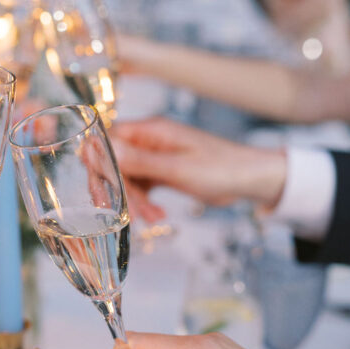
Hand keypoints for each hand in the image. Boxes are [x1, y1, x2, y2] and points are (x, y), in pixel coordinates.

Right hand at [110, 116, 286, 218]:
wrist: (251, 179)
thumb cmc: (221, 168)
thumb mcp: (177, 168)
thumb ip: (138, 160)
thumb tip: (101, 148)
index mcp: (151, 130)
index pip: (108, 138)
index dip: (98, 162)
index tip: (98, 188)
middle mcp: (149, 140)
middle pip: (113, 161)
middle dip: (115, 188)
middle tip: (119, 213)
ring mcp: (155, 156)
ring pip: (126, 178)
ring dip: (133, 200)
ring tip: (152, 218)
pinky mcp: (162, 172)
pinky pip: (141, 186)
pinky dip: (144, 202)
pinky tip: (156, 214)